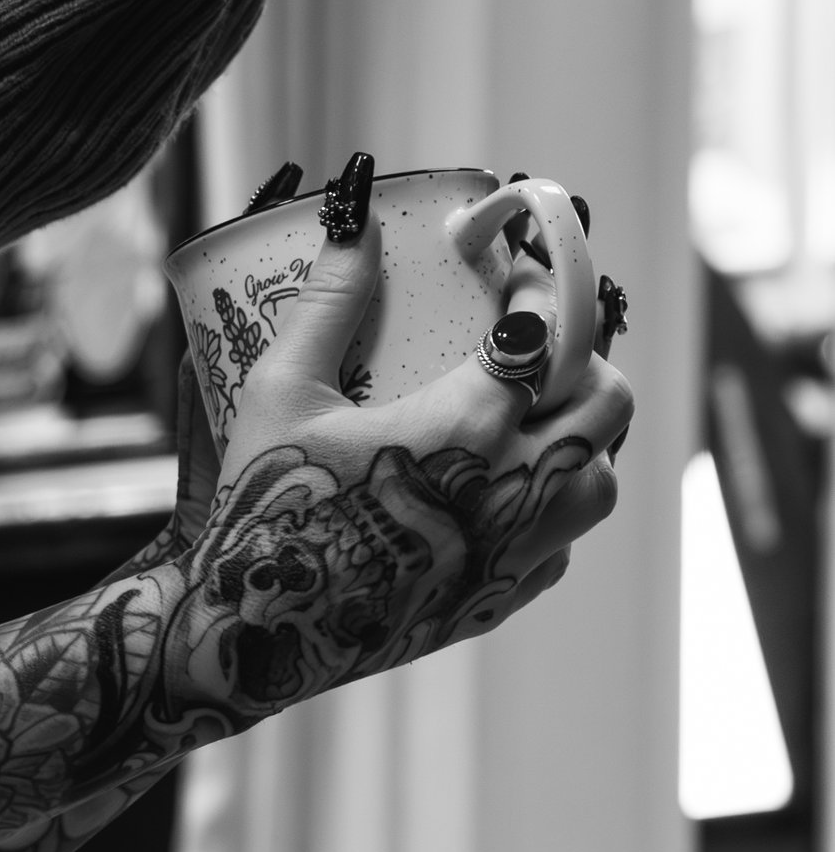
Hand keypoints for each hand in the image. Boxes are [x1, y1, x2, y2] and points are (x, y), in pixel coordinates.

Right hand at [168, 151, 633, 722]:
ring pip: (600, 477)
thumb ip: (330, 299)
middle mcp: (516, 486)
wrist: (246, 634)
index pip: (552, 327)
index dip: (544, 287)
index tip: (519, 275)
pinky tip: (496, 495)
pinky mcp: (501, 600)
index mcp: (470, 422)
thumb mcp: (281, 391)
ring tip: (525, 426)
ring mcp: (517, 550)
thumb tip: (354, 217)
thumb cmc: (259, 507)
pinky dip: (545, 510)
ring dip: (576, 441)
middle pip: (606, 399)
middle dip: (580, 362)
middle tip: (531, 352)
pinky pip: (562, 544)